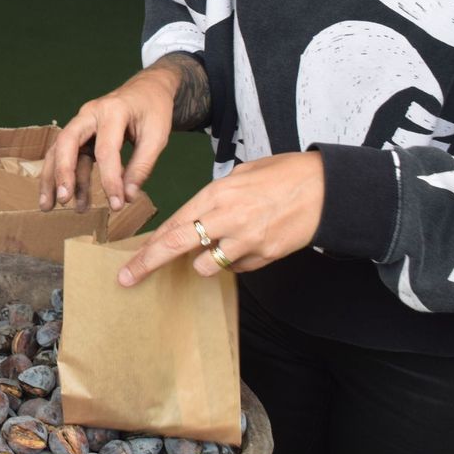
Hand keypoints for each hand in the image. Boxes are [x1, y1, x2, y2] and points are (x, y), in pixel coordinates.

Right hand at [39, 62, 180, 213]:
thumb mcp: (157, 136)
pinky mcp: (80, 133)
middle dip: (62, 173)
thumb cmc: (153, 110)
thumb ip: (142, 166)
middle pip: (67, 142)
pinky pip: (66, 155)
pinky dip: (64, 176)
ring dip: (53, 178)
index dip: (110, 180)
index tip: (116, 205)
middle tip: (63, 200)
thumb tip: (127, 197)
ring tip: (48, 207)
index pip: (106, 150)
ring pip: (59, 149)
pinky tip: (69, 198)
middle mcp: (90, 113)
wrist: (147, 89)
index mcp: (113, 111)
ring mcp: (81, 122)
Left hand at [118, 152, 324, 283]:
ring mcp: (247, 240)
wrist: (326, 188)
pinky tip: (251, 242)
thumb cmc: (283, 175)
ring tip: (225, 242)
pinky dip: (236, 261)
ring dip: (205, 261)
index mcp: (217, 193)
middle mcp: (227, 217)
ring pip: (206, 266)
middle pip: (177, 245)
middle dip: (148, 263)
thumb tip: (195, 216)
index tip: (131, 259)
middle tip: (127, 278)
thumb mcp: (241, 175)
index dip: (150, 244)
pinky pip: (237, 268)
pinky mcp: (265, 256)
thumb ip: (215, 197)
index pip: (174, 223)